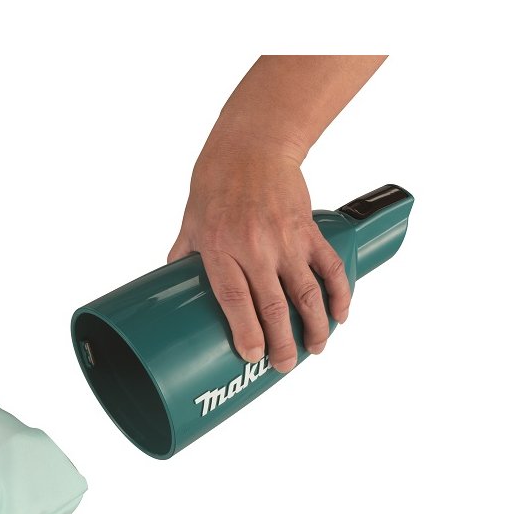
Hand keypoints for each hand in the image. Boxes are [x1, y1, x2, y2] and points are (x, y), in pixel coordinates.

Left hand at [168, 140, 350, 371]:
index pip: (234, 299)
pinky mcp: (307, 230)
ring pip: (306, 292)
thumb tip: (172, 287)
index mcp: (218, 248)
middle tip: (283, 365)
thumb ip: (184, 257)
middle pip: (272, 305)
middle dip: (282, 342)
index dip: (245, 332)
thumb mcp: (190, 223)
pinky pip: (328, 266)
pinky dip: (339, 292)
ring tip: (315, 348)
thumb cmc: (215, 185)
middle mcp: (254, 247)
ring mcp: (285, 240)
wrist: (252, 148)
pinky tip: (341, 313)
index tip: (253, 356)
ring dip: (315, 325)